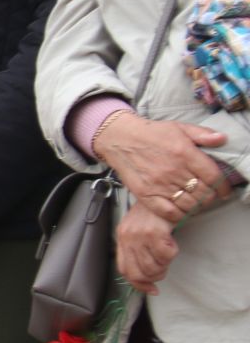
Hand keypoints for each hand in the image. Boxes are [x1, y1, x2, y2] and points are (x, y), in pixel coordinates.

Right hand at [95, 113, 230, 221]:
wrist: (119, 138)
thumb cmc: (150, 133)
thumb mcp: (179, 127)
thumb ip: (202, 134)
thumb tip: (222, 139)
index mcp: (184, 153)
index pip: (213, 176)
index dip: (223, 186)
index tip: (223, 190)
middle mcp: (173, 170)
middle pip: (203, 193)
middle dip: (210, 196)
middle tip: (208, 195)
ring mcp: (159, 184)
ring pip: (189, 204)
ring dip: (196, 206)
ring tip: (195, 201)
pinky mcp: (145, 194)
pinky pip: (168, 212)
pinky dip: (179, 215)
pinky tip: (180, 209)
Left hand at [115, 204, 179, 294]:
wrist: (162, 192)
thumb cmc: (152, 212)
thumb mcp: (138, 230)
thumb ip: (138, 249)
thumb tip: (146, 278)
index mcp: (122, 238)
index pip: (124, 270)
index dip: (138, 284)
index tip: (151, 289)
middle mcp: (128, 238)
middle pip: (138, 273)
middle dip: (154, 277)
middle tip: (163, 269)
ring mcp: (140, 236)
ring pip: (153, 267)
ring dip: (164, 267)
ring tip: (167, 255)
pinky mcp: (154, 233)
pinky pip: (166, 257)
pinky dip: (172, 255)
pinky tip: (172, 244)